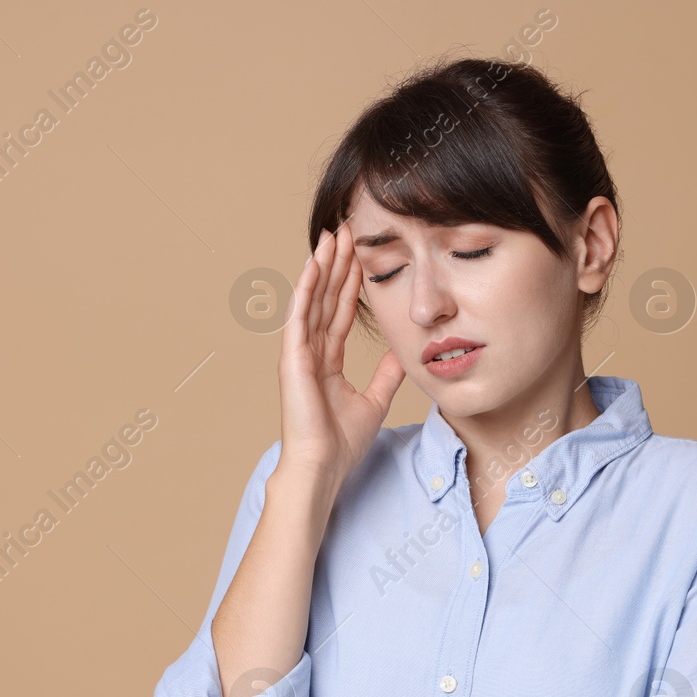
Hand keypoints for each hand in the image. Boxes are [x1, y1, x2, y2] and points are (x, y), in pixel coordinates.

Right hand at [278, 223, 405, 485]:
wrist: (323, 467)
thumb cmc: (341, 443)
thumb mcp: (375, 401)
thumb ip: (386, 375)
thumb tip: (403, 354)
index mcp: (327, 360)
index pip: (339, 311)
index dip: (350, 281)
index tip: (360, 252)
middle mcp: (310, 352)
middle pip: (326, 297)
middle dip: (337, 263)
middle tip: (346, 228)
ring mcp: (299, 353)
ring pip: (312, 299)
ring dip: (321, 266)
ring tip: (330, 235)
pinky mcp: (292, 359)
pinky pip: (299, 317)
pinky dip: (306, 290)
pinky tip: (314, 265)